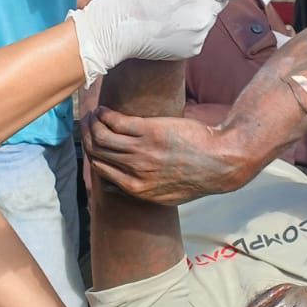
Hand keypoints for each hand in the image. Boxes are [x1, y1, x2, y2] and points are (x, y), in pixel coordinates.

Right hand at [69, 0, 240, 84]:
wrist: (109, 29)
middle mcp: (206, 13)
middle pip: (219, 1)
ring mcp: (199, 34)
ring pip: (207, 19)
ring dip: (195, 12)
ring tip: (171, 7)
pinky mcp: (190, 50)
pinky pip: (195, 37)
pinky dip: (185, 31)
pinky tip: (166, 24)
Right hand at [84, 108, 241, 204]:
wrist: (220, 162)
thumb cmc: (198, 176)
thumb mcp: (167, 196)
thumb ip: (141, 191)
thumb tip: (118, 187)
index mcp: (136, 189)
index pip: (100, 169)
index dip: (91, 154)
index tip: (90, 142)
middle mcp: (133, 170)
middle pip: (97, 152)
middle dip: (87, 135)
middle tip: (86, 123)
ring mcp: (140, 151)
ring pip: (101, 136)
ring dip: (91, 122)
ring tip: (92, 114)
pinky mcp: (148, 132)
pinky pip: (115, 122)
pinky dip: (104, 115)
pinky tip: (104, 109)